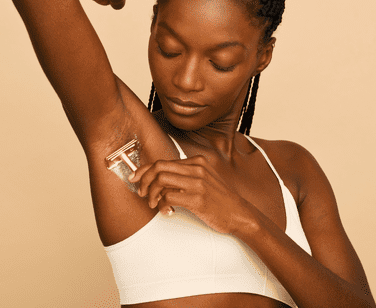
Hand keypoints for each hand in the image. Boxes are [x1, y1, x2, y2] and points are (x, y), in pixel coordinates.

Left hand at [129, 156, 252, 233]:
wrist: (240, 214)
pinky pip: (169, 197)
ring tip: (154, 204)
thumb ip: (185, 176)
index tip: (135, 178)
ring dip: (152, 194)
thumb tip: (159, 179)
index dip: (144, 170)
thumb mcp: (204, 180)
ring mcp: (198, 183)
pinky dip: (162, 205)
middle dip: (144, 181)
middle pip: (158, 168)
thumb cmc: (220, 200)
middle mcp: (197, 168)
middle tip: (142, 193)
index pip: (163, 161)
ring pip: (161, 180)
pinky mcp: (198, 199)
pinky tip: (167, 212)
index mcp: (196, 162)